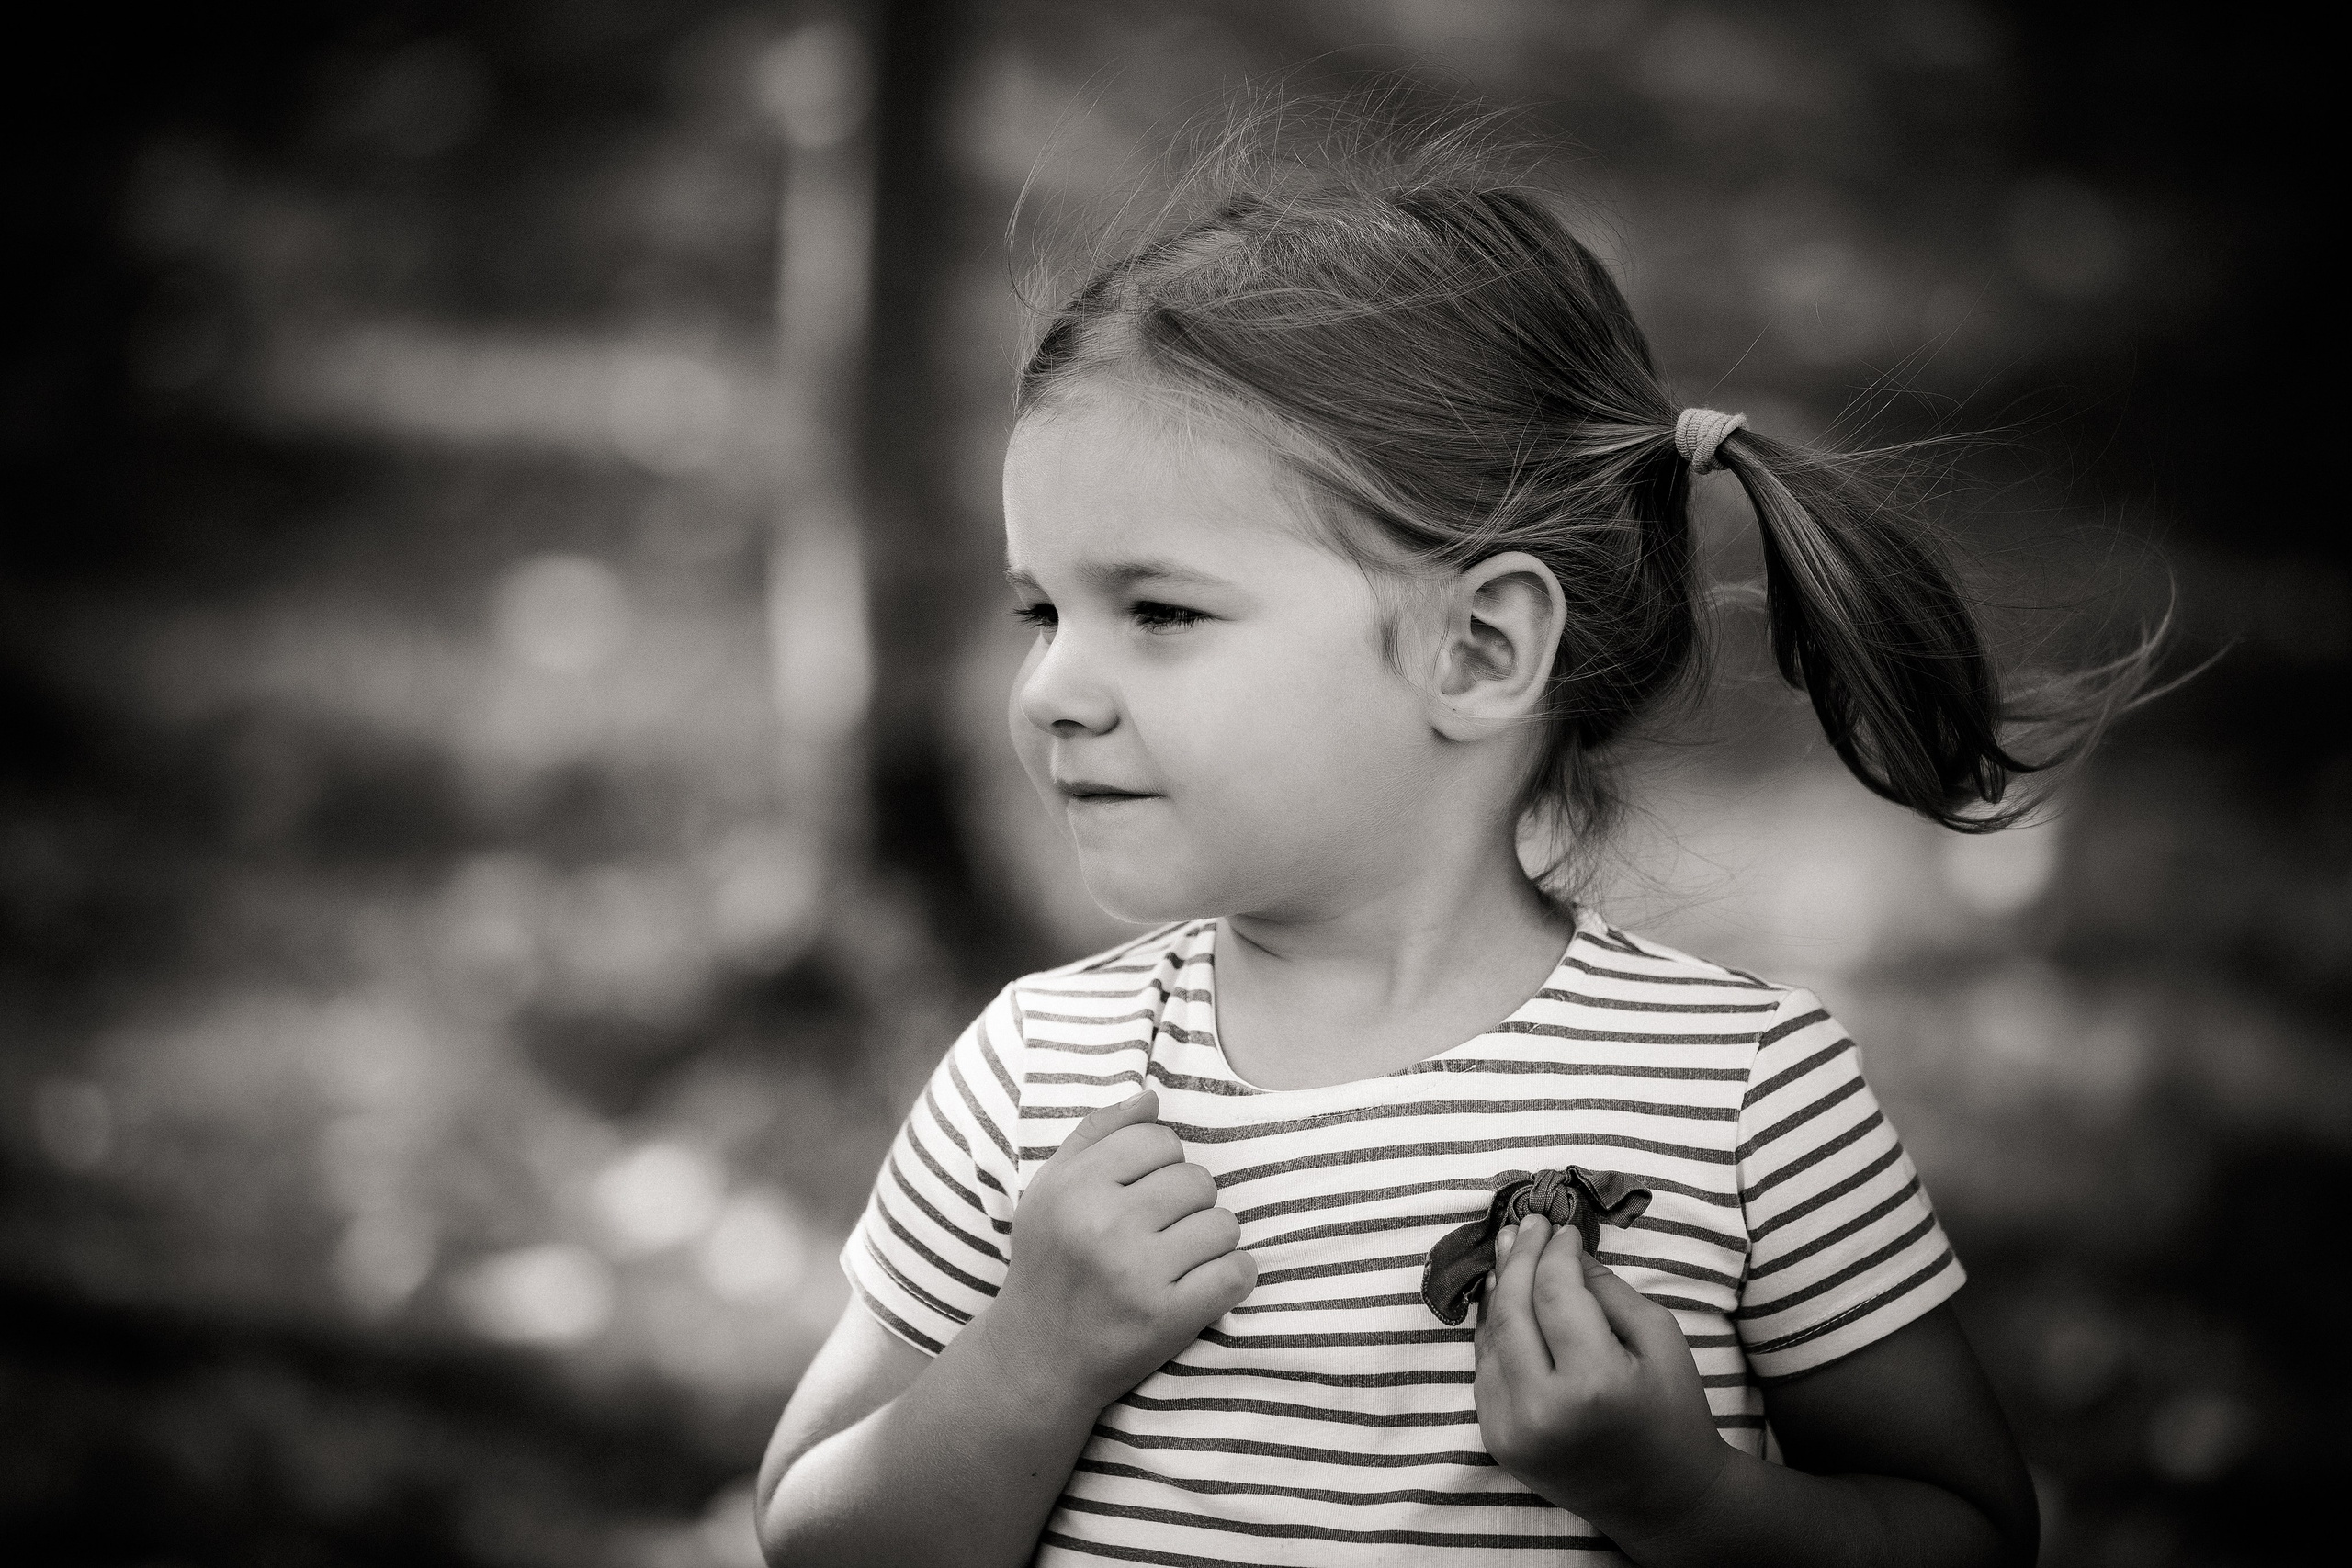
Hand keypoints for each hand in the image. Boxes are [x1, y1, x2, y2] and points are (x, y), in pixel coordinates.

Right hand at [978, 1090, 1256, 1414]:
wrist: (1035, 1358)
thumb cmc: (1050, 1263)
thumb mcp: (1051, 1189)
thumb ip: (1097, 1134)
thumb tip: (1153, 1097)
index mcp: (1074, 1187)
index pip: (1159, 1139)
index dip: (1161, 1163)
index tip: (1144, 1193)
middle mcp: (1103, 1226)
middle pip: (1197, 1179)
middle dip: (1189, 1203)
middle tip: (1162, 1231)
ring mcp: (1137, 1274)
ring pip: (1224, 1224)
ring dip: (1212, 1241)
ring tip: (1180, 1259)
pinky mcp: (1168, 1319)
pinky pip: (1237, 1272)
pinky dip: (1232, 1277)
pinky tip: (1203, 1285)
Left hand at [1473, 1214, 1728, 1542]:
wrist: (1664, 1499)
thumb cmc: (1673, 1413)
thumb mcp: (1660, 1340)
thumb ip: (1609, 1290)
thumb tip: (1564, 1250)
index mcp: (1593, 1383)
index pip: (1555, 1293)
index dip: (1555, 1251)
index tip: (1563, 1227)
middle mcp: (1542, 1410)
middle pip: (1512, 1310)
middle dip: (1517, 1257)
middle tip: (1526, 1223)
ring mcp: (1512, 1430)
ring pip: (1491, 1337)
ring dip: (1497, 1288)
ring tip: (1508, 1249)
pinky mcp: (1497, 1441)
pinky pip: (1486, 1368)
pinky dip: (1493, 1329)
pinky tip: (1503, 1298)